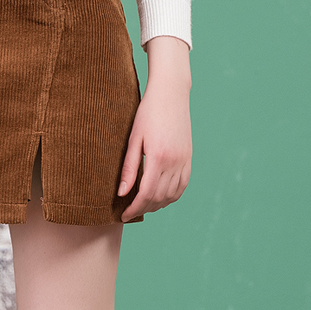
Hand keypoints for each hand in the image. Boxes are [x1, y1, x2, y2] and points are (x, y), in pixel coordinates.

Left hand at [119, 36, 191, 221]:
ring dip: (157, 205)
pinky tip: (160, 197)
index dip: (134, 208)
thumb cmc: (147, 113)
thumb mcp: (133, 139)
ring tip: (142, 206)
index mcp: (158, 157)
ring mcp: (185, 161)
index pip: (146, 194)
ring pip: (172, 194)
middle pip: (159, 197)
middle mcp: (175, 162)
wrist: (171, 94)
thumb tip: (122, 193)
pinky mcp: (189, 158)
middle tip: (129, 212)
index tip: (123, 215)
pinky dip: (172, 196)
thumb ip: (128, 167)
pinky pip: (182, 185)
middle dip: (143, 209)